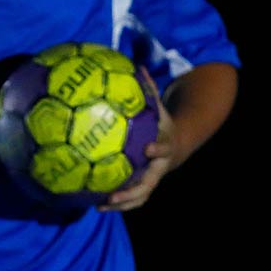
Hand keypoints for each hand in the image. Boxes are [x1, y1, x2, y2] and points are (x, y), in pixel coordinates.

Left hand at [103, 67, 177, 211]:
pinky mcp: (144, 187)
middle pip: (149, 183)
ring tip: (100, 205)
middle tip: (114, 194)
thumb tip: (138, 65)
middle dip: (133, 191)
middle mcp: (158, 167)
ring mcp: (152, 179)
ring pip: (140, 196)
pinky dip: (116, 204)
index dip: (157, 149)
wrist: (175, 146)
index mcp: (163, 146)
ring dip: (122, 203)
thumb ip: (148, 90)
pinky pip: (132, 199)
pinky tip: (95, 204)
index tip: (147, 149)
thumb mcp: (159, 107)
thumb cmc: (161, 124)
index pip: (163, 148)